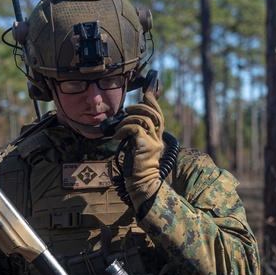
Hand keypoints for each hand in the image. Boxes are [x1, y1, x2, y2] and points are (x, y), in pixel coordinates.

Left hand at [113, 91, 164, 212]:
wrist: (142, 184)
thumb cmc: (137, 168)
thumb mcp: (137, 148)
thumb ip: (137, 136)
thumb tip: (127, 124)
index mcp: (157, 137)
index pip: (158, 114)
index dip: (153, 101)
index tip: (148, 91)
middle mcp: (158, 138)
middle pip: (154, 113)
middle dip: (140, 106)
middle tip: (127, 109)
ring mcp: (153, 142)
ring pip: (143, 118)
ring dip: (128, 119)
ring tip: (119, 128)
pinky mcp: (145, 146)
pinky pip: (134, 127)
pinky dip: (124, 128)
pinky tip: (118, 136)